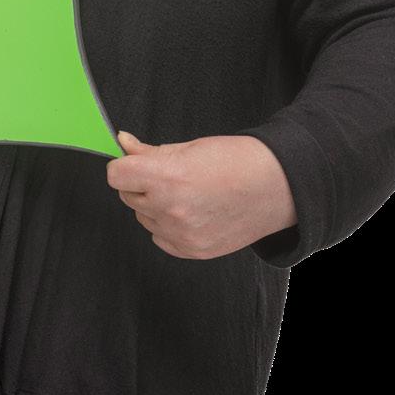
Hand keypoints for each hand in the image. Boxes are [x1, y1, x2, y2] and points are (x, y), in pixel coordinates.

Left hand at [107, 130, 297, 259]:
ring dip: (153, 205)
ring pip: (143, 217)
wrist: (277, 187)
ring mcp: (182, 234)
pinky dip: (167, 225)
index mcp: (168, 178)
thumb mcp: (190, 146)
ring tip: (186, 192)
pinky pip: (160, 237)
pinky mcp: (193, 250)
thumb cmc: (239, 161)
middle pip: (128, 196)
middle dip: (140, 183)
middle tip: (168, 174)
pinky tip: (191, 211)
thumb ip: (150, 151)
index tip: (133, 163)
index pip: (116, 176)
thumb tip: (124, 144)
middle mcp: (171, 209)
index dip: (123, 166)